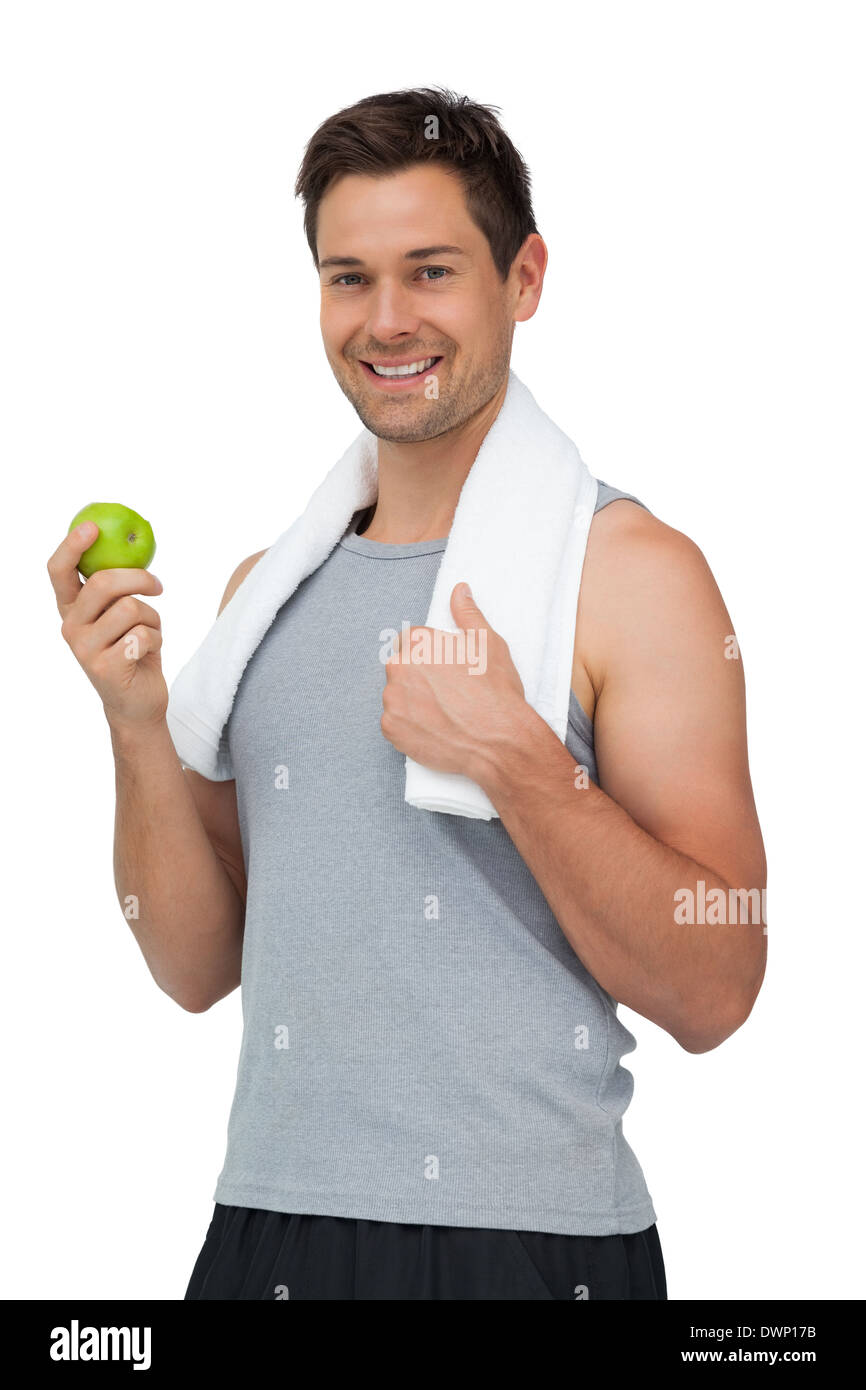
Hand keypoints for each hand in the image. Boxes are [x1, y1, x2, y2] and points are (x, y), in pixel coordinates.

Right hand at [47, 521, 167, 732]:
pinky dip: (156, 640)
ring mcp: (84, 649)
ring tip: (148, 634)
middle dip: (139, 578)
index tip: (91, 526)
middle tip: (158, 585)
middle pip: (103, 583)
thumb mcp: (121, 614)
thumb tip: (130, 545)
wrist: (138, 702)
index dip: (71, 545)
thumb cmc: (133, 648)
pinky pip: (142, 635)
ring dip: (153, 618)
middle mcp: (70, 627)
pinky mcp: (105, 668)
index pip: (59, 571)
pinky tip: (147, 654)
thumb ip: (117, 588)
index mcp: (71, 609)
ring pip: (130, 608)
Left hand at [381, 582, 530, 780]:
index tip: (448, 671)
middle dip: (420, 678)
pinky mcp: (390, 728)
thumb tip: (459, 589)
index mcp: (418, 642)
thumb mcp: (488, 642)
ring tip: (443, 714)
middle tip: (448, 695)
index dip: (431, 657)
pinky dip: (409, 727)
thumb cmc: (495, 691)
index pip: (412, 642)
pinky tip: (434, 729)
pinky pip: (394, 723)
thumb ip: (467, 613)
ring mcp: (392, 699)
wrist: (498, 740)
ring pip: (397, 696)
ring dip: (413, 702)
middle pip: (402, 668)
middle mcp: (399, 667)